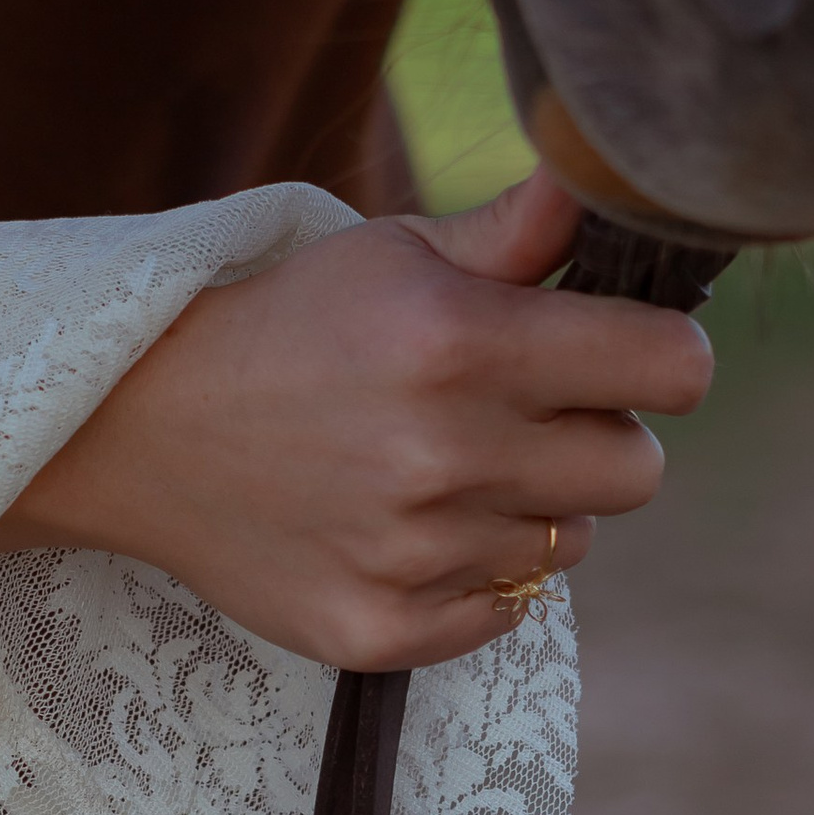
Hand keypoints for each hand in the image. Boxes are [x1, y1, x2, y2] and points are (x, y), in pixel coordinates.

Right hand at [0, 167, 713, 669]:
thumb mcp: (392, 252)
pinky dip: (473, 576)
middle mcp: (445, 453)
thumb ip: (516, 233)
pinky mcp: (380, 630)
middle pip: (638, 471)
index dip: (664, 357)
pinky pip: (505, 612)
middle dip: (601, 437)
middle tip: (526, 416)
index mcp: (462, 342)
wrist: (140, 431)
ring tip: (440, 468)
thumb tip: (606, 184)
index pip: (673, 369)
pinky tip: (406, 528)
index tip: (629, 356)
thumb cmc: (286, 324)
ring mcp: (413, 553)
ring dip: (526, 507)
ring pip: (569, 545)